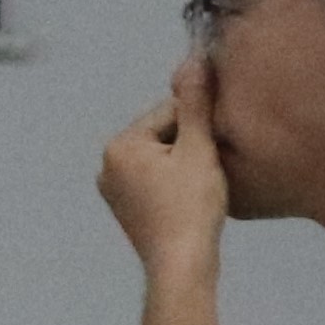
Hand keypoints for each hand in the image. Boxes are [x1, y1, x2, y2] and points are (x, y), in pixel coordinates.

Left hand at [97, 75, 231, 279]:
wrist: (182, 266)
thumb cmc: (192, 206)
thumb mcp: (199, 150)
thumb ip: (196, 104)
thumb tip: (193, 57)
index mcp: (119, 145)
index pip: (168, 115)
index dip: (200, 126)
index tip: (219, 144)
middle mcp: (106, 165)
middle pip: (162, 137)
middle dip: (190, 145)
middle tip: (214, 167)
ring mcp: (112, 191)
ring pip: (160, 160)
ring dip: (185, 164)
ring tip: (206, 186)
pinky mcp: (125, 211)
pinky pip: (155, 182)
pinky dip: (175, 184)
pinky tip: (193, 200)